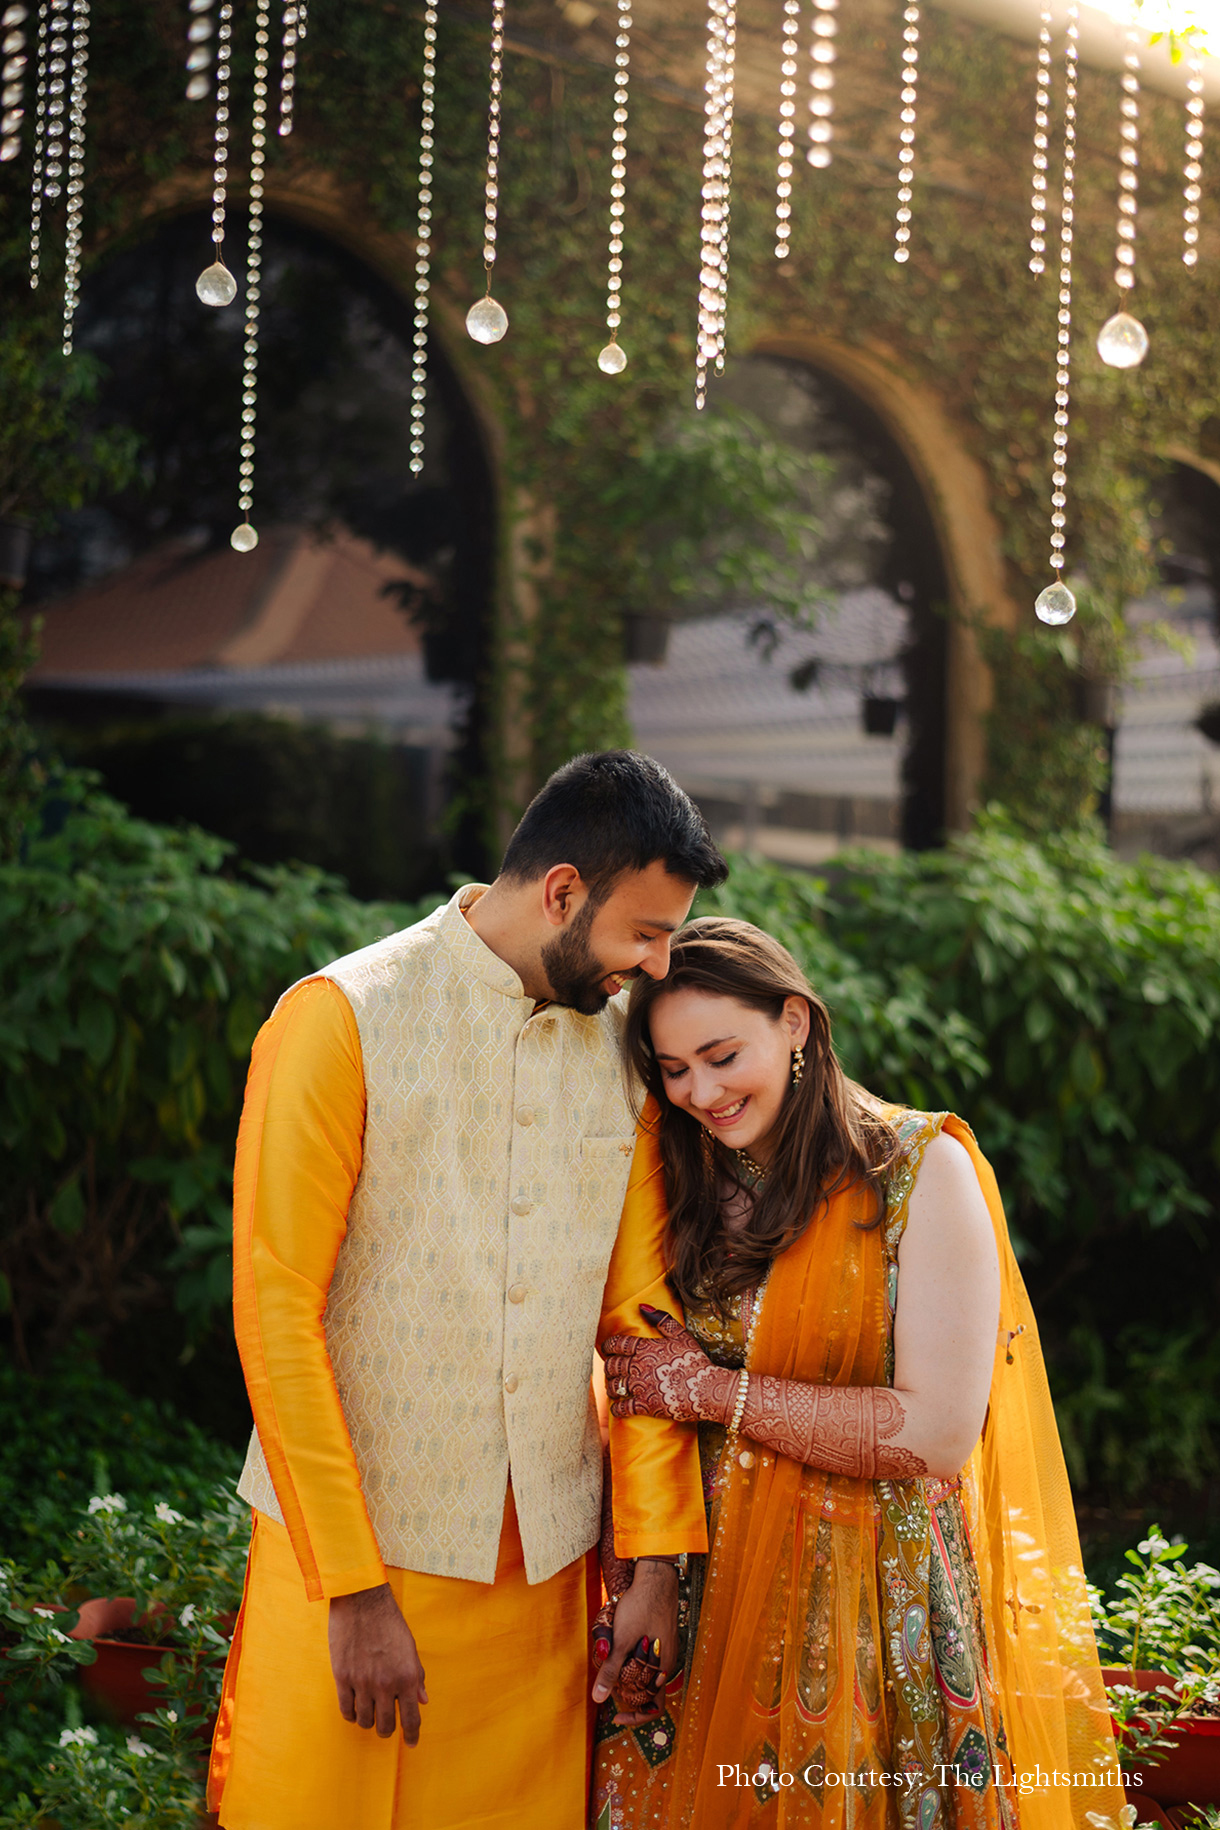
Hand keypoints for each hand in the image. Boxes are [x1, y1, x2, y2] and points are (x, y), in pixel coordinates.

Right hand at [328, 1583, 428, 1744]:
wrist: (362, 1600)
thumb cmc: (389, 1621)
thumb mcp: (410, 1647)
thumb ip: (416, 1676)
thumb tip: (422, 1700)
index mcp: (406, 1676)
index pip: (411, 1718)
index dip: (412, 1735)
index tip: (412, 1743)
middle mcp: (385, 1683)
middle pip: (386, 1726)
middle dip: (388, 1730)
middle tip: (387, 1727)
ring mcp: (362, 1682)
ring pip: (364, 1721)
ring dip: (369, 1722)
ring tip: (370, 1714)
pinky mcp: (342, 1677)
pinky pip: (346, 1709)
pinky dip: (351, 1714)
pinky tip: (355, 1708)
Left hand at [591, 1560, 678, 1724]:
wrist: (656, 1578)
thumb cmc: (640, 1607)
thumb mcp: (620, 1641)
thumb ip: (610, 1672)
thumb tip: (598, 1699)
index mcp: (662, 1670)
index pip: (654, 1710)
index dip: (635, 1718)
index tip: (616, 1715)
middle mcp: (668, 1664)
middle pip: (650, 1694)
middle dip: (629, 1695)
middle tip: (610, 1687)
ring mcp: (668, 1650)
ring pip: (650, 1676)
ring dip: (632, 1677)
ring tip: (613, 1665)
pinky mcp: (664, 1637)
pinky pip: (651, 1660)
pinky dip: (636, 1662)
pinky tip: (622, 1648)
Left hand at [602, 1304, 735, 1424]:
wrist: (707, 1388)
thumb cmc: (695, 1361)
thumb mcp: (681, 1335)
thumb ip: (661, 1319)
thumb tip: (642, 1306)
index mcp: (645, 1348)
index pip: (617, 1344)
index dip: (608, 1346)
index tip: (606, 1349)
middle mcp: (639, 1366)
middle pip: (612, 1365)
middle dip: (608, 1368)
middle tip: (611, 1370)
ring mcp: (641, 1386)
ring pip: (614, 1386)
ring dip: (611, 1387)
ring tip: (613, 1388)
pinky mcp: (646, 1406)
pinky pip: (623, 1408)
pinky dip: (617, 1408)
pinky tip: (618, 1408)